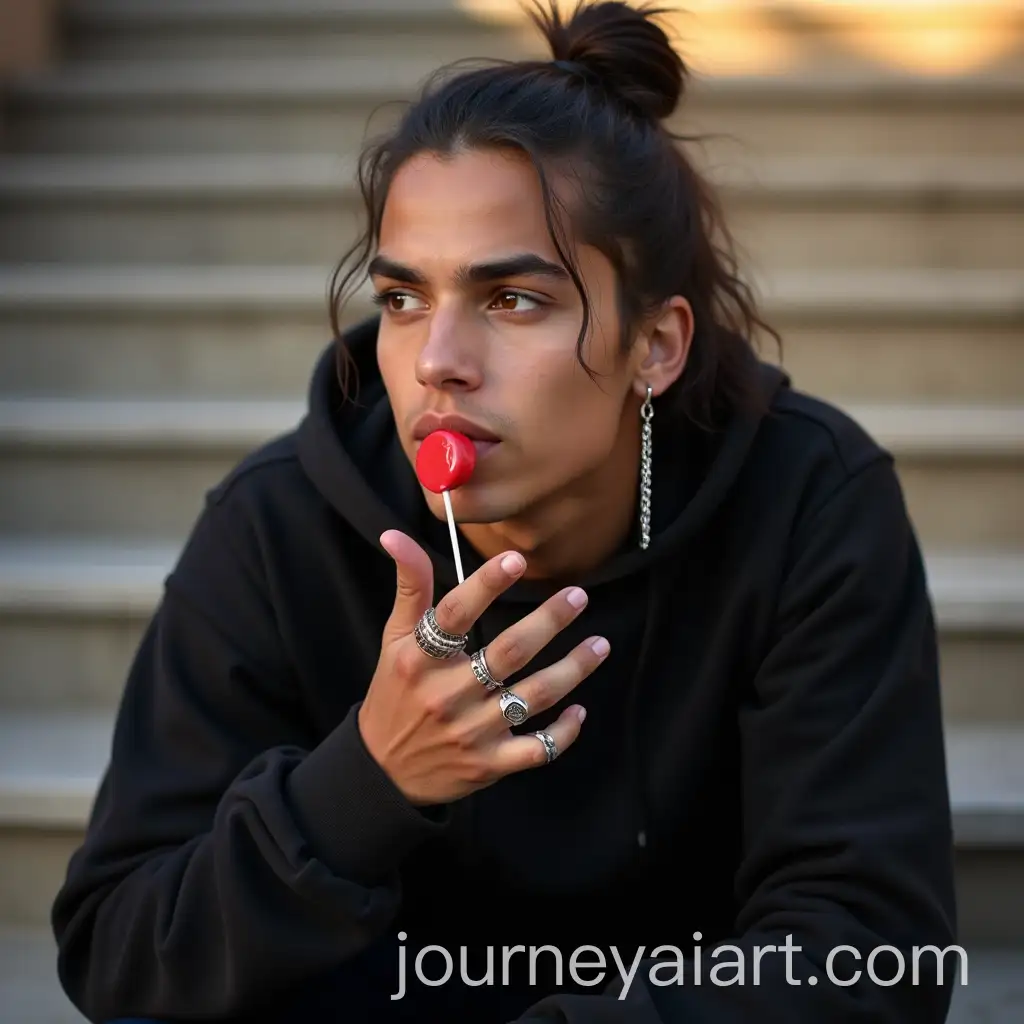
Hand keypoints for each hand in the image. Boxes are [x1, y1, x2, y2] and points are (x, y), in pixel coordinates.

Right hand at [358, 530, 608, 805]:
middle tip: (578, 595)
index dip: (485, 586)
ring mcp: (471, 732)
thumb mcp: (394, 639)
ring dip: (572, 669)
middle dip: (548, 621)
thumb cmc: (394, 693)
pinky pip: (537, 748)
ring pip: (533, 696)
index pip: (453, 615)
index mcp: (419, 659)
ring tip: (599, 644)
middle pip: (508, 652)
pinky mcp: (490, 764)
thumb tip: (395, 535)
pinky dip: (563, 732)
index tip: (515, 559)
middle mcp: (447, 694)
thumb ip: (410, 586)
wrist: (383, 771)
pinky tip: (580, 710)